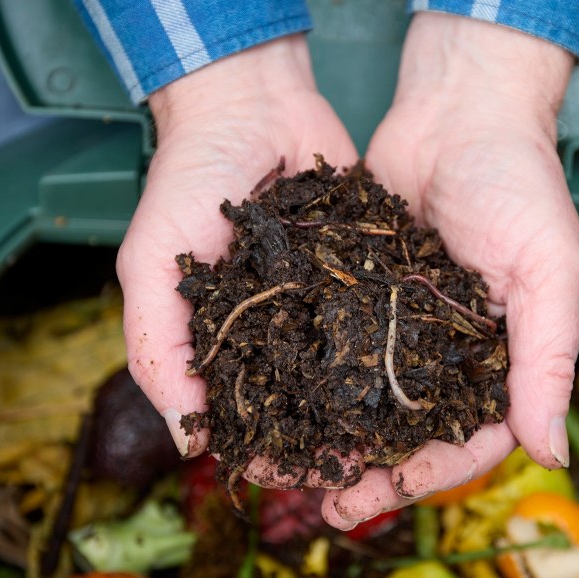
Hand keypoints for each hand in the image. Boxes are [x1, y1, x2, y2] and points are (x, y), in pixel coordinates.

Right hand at [118, 35, 359, 485]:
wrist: (250, 102)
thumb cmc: (187, 179)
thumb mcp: (150, 263)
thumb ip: (155, 345)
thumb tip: (189, 439)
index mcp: (222, 341)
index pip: (244, 417)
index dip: (263, 451)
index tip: (291, 476)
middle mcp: (276, 329)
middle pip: (305, 406)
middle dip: (328, 442)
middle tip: (361, 471)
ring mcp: (324, 302)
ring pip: (352, 373)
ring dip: (372, 409)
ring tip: (400, 442)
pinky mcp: (366, 271)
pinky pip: (386, 318)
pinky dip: (404, 347)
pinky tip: (428, 377)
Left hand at [321, 13, 578, 527]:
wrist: (461, 107)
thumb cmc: (521, 180)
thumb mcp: (548, 269)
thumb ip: (549, 359)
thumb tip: (550, 456)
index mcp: (501, 356)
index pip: (469, 438)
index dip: (428, 473)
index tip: (381, 493)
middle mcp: (449, 350)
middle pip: (408, 432)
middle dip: (369, 471)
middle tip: (323, 500)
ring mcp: (401, 323)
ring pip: (363, 398)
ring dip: (328, 435)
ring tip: (281, 462)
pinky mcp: (359, 291)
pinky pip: (332, 345)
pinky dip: (305, 375)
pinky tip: (268, 397)